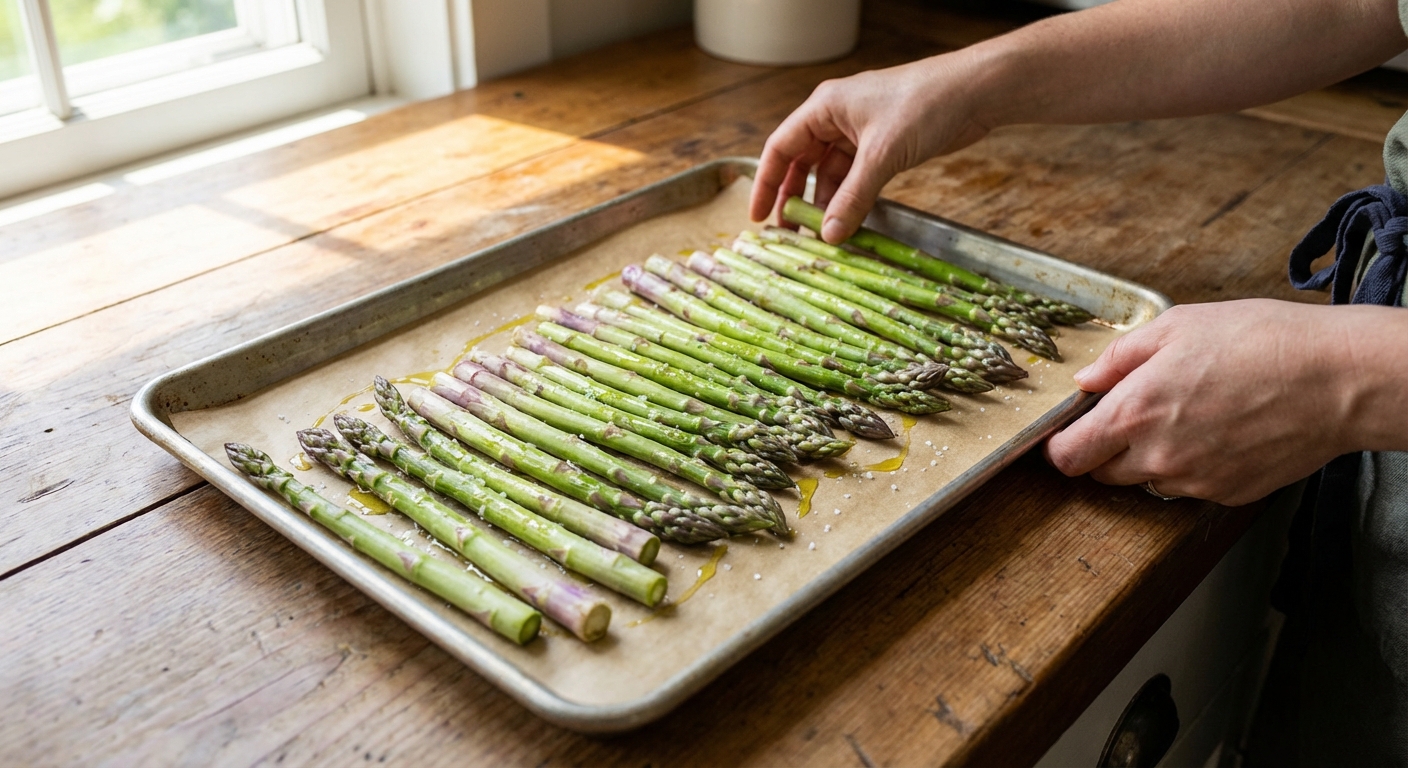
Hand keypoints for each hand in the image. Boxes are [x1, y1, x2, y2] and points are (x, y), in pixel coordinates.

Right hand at [748, 53, 992, 242]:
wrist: (976, 92)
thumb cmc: (926, 104)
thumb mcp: (883, 154)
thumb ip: (854, 197)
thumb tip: (829, 235)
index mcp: (825, 107)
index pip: (781, 147)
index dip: (767, 183)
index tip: (758, 216)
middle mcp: (837, 118)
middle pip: (802, 162)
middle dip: (794, 198)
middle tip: (787, 233)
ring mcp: (861, 132)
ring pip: (831, 173)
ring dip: (825, 202)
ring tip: (819, 235)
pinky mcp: (884, 145)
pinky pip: (856, 177)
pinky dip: (850, 199)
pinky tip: (848, 222)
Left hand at [1043, 299, 1407, 505]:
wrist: (1337, 378)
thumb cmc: (1260, 341)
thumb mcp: (1177, 326)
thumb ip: (1120, 357)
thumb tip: (1086, 379)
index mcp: (1133, 414)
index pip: (1066, 457)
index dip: (1061, 446)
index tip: (1069, 432)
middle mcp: (1156, 458)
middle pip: (1101, 474)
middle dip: (1105, 449)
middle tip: (1134, 414)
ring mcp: (1193, 482)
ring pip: (1146, 482)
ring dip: (1149, 459)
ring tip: (1187, 417)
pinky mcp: (1227, 495)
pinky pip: (1190, 487)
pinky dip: (1192, 467)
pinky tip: (1219, 432)